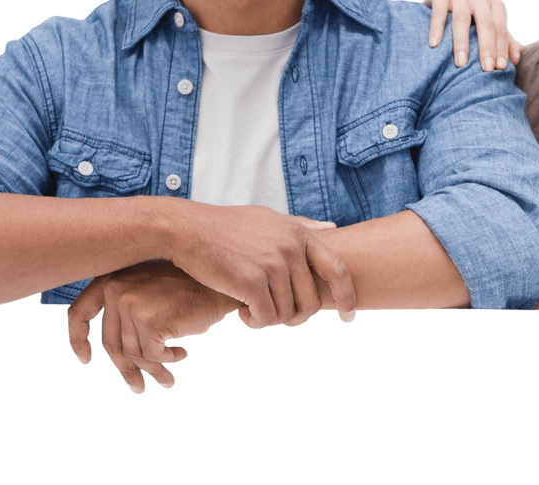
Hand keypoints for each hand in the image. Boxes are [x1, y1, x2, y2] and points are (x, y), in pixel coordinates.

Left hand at [68, 261, 240, 393]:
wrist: (223, 280)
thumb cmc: (192, 286)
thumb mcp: (150, 286)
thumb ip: (127, 306)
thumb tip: (114, 351)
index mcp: (112, 278)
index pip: (79, 311)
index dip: (78, 338)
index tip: (86, 359)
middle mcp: (117, 289)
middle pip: (111, 342)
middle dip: (126, 369)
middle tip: (138, 388)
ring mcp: (132, 305)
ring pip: (134, 353)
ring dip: (153, 368)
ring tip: (168, 376)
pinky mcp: (150, 322)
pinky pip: (152, 355)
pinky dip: (167, 360)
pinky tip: (182, 353)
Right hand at [166, 202, 355, 328]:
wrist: (189, 230)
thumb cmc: (228, 225)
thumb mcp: (270, 217)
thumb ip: (302, 225)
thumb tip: (332, 228)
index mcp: (300, 234)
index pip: (338, 271)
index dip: (347, 297)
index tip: (349, 317)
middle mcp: (291, 249)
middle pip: (311, 302)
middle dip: (295, 317)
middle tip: (274, 316)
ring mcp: (273, 265)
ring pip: (287, 314)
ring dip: (270, 320)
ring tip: (252, 311)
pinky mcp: (252, 282)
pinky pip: (266, 318)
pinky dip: (255, 323)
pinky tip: (242, 314)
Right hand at [423, 0, 521, 70]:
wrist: (439, 2)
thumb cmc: (468, 22)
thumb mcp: (485, 30)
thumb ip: (503, 42)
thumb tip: (516, 58)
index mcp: (494, 5)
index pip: (500, 28)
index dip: (502, 48)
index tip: (500, 68)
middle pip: (485, 23)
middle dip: (487, 47)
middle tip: (486, 69)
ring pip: (462, 19)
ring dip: (462, 43)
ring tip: (461, 64)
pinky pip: (439, 12)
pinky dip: (436, 29)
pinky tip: (434, 45)